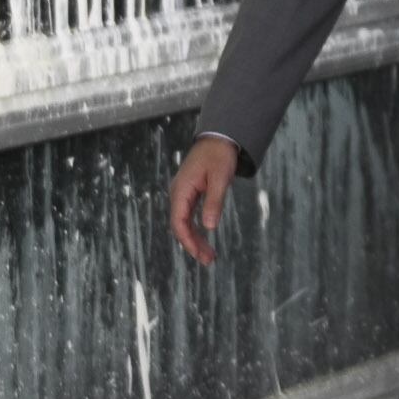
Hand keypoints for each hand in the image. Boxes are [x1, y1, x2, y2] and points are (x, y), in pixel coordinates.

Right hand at [165, 136, 240, 264]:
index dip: (187, 240)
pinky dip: (196, 228)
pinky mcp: (189, 193)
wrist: (218, 138)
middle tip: (208, 260)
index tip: (199, 254)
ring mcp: (183, 193)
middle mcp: (178, 193)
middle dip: (192, 244)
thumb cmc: (219, 156)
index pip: (178, 222)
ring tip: (209, 255)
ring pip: (184, 222)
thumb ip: (214, 202)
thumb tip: (209, 227)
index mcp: (181, 189)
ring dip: (195, 238)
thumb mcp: (220, 178)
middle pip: (180, 225)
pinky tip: (204, 238)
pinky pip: (189, 215)